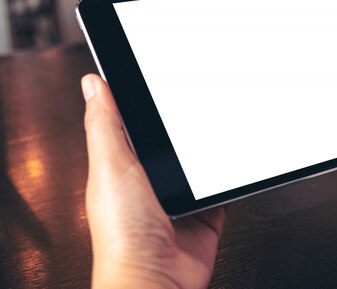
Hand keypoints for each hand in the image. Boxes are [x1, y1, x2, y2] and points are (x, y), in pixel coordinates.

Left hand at [82, 74, 224, 288]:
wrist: (158, 279)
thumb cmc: (123, 234)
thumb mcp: (111, 167)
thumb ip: (105, 126)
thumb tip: (94, 84)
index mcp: (122, 167)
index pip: (132, 124)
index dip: (144, 101)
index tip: (160, 77)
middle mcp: (150, 182)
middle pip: (172, 143)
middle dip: (185, 127)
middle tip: (201, 100)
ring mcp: (179, 199)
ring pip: (200, 165)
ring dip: (210, 154)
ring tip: (222, 129)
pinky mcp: (205, 215)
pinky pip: (222, 190)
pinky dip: (229, 181)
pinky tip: (233, 167)